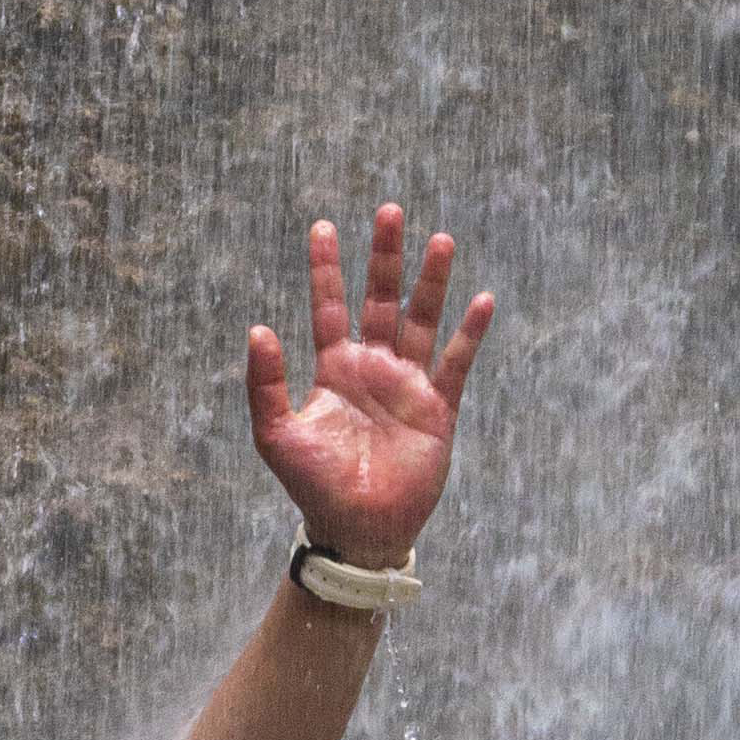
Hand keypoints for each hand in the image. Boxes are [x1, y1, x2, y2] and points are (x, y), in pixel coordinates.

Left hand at [243, 205, 491, 564]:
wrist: (357, 529)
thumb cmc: (313, 486)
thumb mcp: (277, 435)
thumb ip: (265, 384)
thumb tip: (258, 328)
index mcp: (334, 369)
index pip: (329, 306)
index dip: (326, 268)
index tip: (322, 226)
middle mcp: (373, 368)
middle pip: (381, 300)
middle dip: (384, 257)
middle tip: (389, 211)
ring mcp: (407, 385)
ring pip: (421, 320)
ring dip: (430, 282)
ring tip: (439, 240)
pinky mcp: (438, 408)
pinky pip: (455, 363)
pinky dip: (469, 333)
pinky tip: (482, 300)